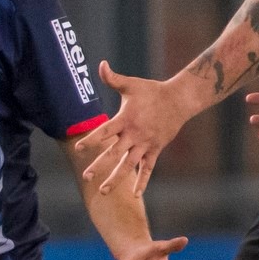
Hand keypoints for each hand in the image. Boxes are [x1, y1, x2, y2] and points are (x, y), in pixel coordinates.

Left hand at [81, 63, 193, 195]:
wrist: (179, 100)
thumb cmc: (151, 91)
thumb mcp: (131, 84)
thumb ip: (112, 78)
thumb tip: (100, 64)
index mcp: (126, 119)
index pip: (105, 131)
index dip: (92, 140)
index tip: (79, 148)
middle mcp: (135, 134)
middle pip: (114, 153)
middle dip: (100, 165)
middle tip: (86, 176)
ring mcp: (146, 144)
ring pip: (129, 165)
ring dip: (116, 178)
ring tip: (103, 191)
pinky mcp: (155, 149)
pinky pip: (148, 168)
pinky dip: (142, 181)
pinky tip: (134, 195)